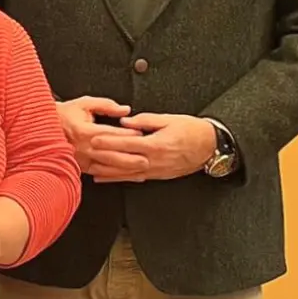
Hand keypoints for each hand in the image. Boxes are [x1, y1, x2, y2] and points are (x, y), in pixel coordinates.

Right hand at [56, 96, 146, 179]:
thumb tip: (125, 109)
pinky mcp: (81, 167)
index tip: (142, 134)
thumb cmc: (62, 115)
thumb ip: (105, 105)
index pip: (112, 134)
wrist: (41, 129)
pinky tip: (128, 176)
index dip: (128, 134)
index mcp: (85, 130)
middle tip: (149, 157)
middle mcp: (84, 147)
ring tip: (143, 169)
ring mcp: (82, 159)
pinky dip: (116, 175)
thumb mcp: (83, 104)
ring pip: (109, 167)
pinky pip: (101, 173)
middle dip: (132, 157)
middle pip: (113, 154)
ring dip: (126, 169)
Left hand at [90, 113, 217, 181]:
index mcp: (157, 144)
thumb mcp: (169, 119)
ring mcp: (157, 170)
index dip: (109, 142)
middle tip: (86, 155)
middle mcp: (155, 160)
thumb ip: (145, 121)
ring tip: (91, 169)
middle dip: (104, 158)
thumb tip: (124, 121)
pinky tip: (107, 178)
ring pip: (128, 173)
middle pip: (124, 160)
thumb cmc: (192, 130)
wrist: (211, 146)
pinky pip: (136, 178)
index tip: (94, 139)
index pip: (128, 144)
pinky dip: (120, 178)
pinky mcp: (159, 175)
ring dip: (108, 172)